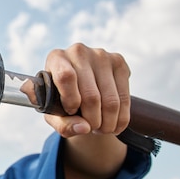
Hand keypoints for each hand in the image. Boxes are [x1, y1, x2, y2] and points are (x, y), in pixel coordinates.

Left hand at [23, 43, 129, 178]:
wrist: (83, 101)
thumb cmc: (61, 108)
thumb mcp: (53, 117)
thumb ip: (61, 123)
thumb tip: (83, 127)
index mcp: (54, 58)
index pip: (63, 74)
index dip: (69, 100)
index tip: (73, 115)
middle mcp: (76, 50)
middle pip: (89, 92)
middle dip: (91, 118)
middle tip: (91, 128)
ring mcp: (101, 53)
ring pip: (110, 97)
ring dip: (107, 120)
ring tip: (101, 128)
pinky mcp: (120, 62)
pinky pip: (126, 96)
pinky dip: (121, 115)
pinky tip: (114, 121)